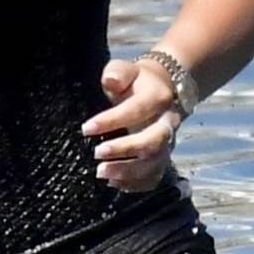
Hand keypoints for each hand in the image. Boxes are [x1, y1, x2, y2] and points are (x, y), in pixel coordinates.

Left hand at [82, 57, 182, 191]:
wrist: (160, 91)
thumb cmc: (134, 81)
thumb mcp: (124, 69)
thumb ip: (117, 72)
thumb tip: (111, 81)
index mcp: (158, 98)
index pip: (136, 110)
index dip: (112, 120)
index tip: (86, 129)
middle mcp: (168, 123)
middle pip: (152, 142)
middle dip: (125, 150)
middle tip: (97, 154)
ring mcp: (167, 144)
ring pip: (154, 163)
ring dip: (128, 171)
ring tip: (101, 173)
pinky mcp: (162, 159)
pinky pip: (154, 176)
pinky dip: (136, 184)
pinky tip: (114, 183)